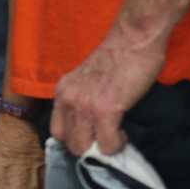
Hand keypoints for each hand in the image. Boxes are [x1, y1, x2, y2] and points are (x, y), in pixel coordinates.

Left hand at [50, 28, 165, 155]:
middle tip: (107, 137)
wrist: (133, 40)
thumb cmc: (117, 57)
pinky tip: (124, 132)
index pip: (57, 131)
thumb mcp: (87, 79)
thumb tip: (90, 127)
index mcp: (62, 91)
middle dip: (90, 148)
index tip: (93, 135)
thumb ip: (83, 99)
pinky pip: (108, 144)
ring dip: (103, 148)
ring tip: (116, 134)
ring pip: (85, 149)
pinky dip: (118, 145)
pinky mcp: (105, 110)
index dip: (76, 138)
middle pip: (70, 144)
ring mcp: (84, 106)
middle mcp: (68, 99)